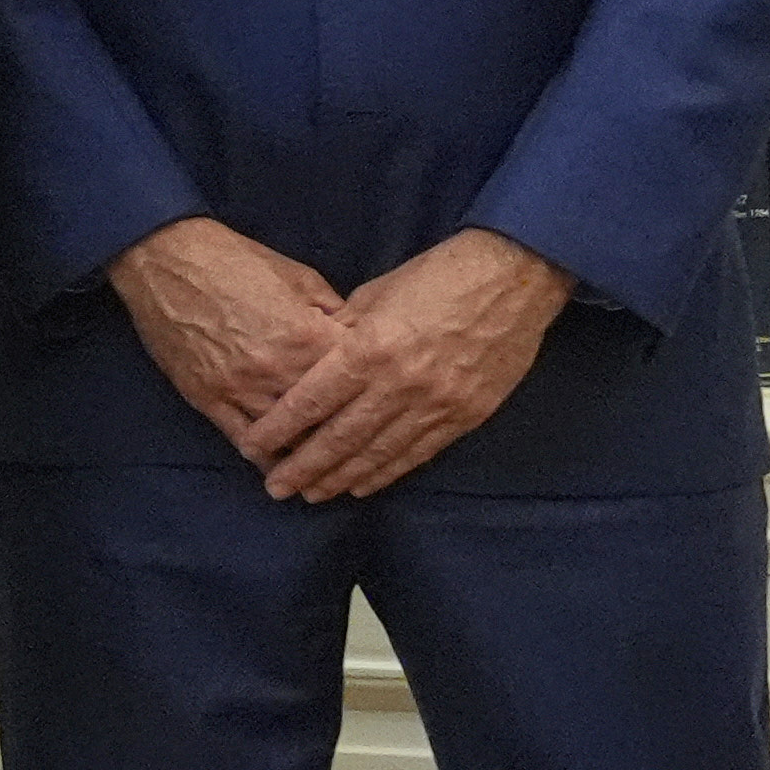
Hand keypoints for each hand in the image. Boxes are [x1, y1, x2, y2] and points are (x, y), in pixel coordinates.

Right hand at [106, 216, 356, 460]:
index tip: (378, 393)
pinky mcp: (209, 399)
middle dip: (347, 427)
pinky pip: (245, 439)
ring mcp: (241, 388)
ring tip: (329, 462)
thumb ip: (334, 312)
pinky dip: (268, 456)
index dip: (371, 385)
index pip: (356, 377)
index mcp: (308, 335)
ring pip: (289, 438)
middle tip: (362, 437)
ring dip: (309, 451)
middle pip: (327, 416)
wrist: (167, 260)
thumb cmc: (237, 261)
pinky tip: (285, 464)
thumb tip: (356, 339)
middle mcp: (278, 369)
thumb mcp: (300, 277)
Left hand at [238, 226, 568, 502]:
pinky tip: (363, 485)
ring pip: (378, 453)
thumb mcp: (375, 295)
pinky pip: (418, 452)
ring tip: (313, 494)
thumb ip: (340, 335)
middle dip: (304, 467)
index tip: (253, 448)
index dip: (279, 430)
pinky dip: (387, 472)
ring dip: (341, 478)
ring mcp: (437, 403)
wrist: (516, 275)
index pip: (312, 401)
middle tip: (276, 488)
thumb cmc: (438, 276)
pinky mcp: (467, 414)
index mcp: (370, 348)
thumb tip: (310, 364)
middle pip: (340, 438)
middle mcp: (401, 383)